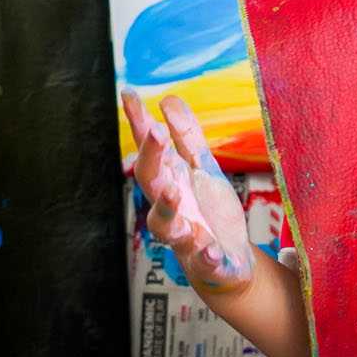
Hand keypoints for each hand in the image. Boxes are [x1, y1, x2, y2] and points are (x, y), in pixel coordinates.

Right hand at [122, 90, 254, 294]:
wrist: (227, 262)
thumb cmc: (208, 212)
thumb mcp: (203, 169)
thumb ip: (187, 138)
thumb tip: (167, 99)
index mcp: (171, 183)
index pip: (151, 150)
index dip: (139, 123)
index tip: (128, 95)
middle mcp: (171, 209)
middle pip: (152, 183)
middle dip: (151, 160)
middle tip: (155, 133)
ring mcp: (186, 237)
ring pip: (167, 226)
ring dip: (167, 209)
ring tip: (174, 193)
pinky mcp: (207, 262)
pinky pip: (204, 260)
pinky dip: (206, 256)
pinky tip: (210, 249)